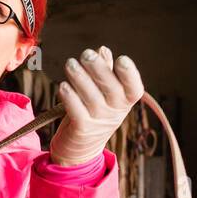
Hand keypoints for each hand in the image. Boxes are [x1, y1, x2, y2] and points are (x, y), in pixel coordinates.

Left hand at [50, 46, 144, 165]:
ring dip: (79, 78)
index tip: (122, 60)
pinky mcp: (81, 129)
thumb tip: (103, 50)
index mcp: (126, 100)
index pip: (134, 88)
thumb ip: (105, 70)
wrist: (81, 147)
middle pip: (110, 88)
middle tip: (86, 54)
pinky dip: (70, 98)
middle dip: (98, 69)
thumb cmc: (94, 111)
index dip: (130, 75)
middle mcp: (115, 111)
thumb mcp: (104, 92)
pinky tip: (62, 86)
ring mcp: (98, 121)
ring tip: (70, 64)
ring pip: (90, 97)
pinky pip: (76, 111)